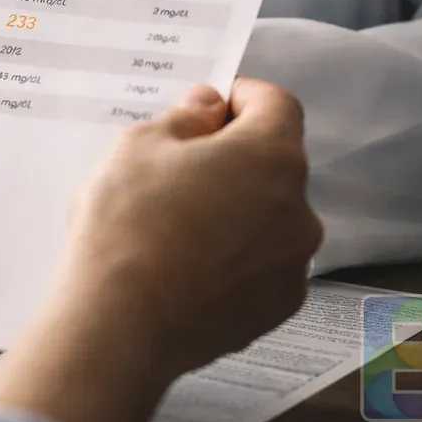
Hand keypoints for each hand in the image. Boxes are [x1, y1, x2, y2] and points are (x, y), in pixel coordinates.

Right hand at [0, 81, 321, 421]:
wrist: (121, 323)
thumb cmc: (126, 222)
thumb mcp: (138, 145)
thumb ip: (185, 118)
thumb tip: (209, 109)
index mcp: (270, 156)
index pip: (276, 104)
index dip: (241, 98)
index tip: (207, 109)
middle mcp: (299, 208)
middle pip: (273, 164)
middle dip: (232, 159)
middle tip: (174, 172)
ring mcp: (293, 264)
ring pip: (268, 218)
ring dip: (235, 210)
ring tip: (175, 228)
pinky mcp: (277, 308)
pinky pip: (261, 265)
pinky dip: (234, 259)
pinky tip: (186, 268)